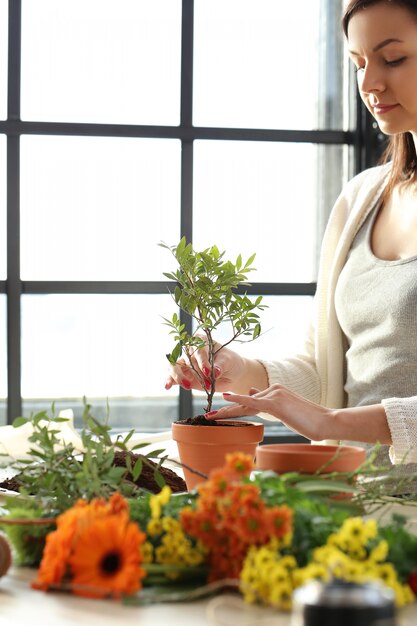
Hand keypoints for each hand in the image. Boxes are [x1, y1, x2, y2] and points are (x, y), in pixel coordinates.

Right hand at [164, 341, 266, 393]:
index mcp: (202, 341)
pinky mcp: (184, 375)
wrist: (231, 374)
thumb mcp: (228, 361)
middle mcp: (191, 350)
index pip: (197, 349)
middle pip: (186, 359)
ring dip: (178, 376)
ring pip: (174, 366)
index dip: (201, 361)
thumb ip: (220, 365)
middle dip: (196, 373)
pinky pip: (172, 376)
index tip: (208, 372)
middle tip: (208, 383)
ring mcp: (186, 362)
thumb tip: (216, 372)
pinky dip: (169, 380)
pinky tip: (167, 386)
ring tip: (187, 385)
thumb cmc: (230, 362)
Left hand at [206, 384, 332, 440]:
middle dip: (226, 410)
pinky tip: (226, 398)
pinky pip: (253, 402)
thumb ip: (269, 403)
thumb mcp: (287, 412)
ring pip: (246, 405)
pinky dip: (238, 401)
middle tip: (209, 415)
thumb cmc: (309, 421)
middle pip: (245, 402)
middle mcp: (273, 389)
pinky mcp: (276, 403)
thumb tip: (250, 392)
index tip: (219, 410)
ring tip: (211, 417)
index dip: (235, 407)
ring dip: (228, 412)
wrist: (326, 421)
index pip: (251, 400)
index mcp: (276, 391)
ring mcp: (274, 394)